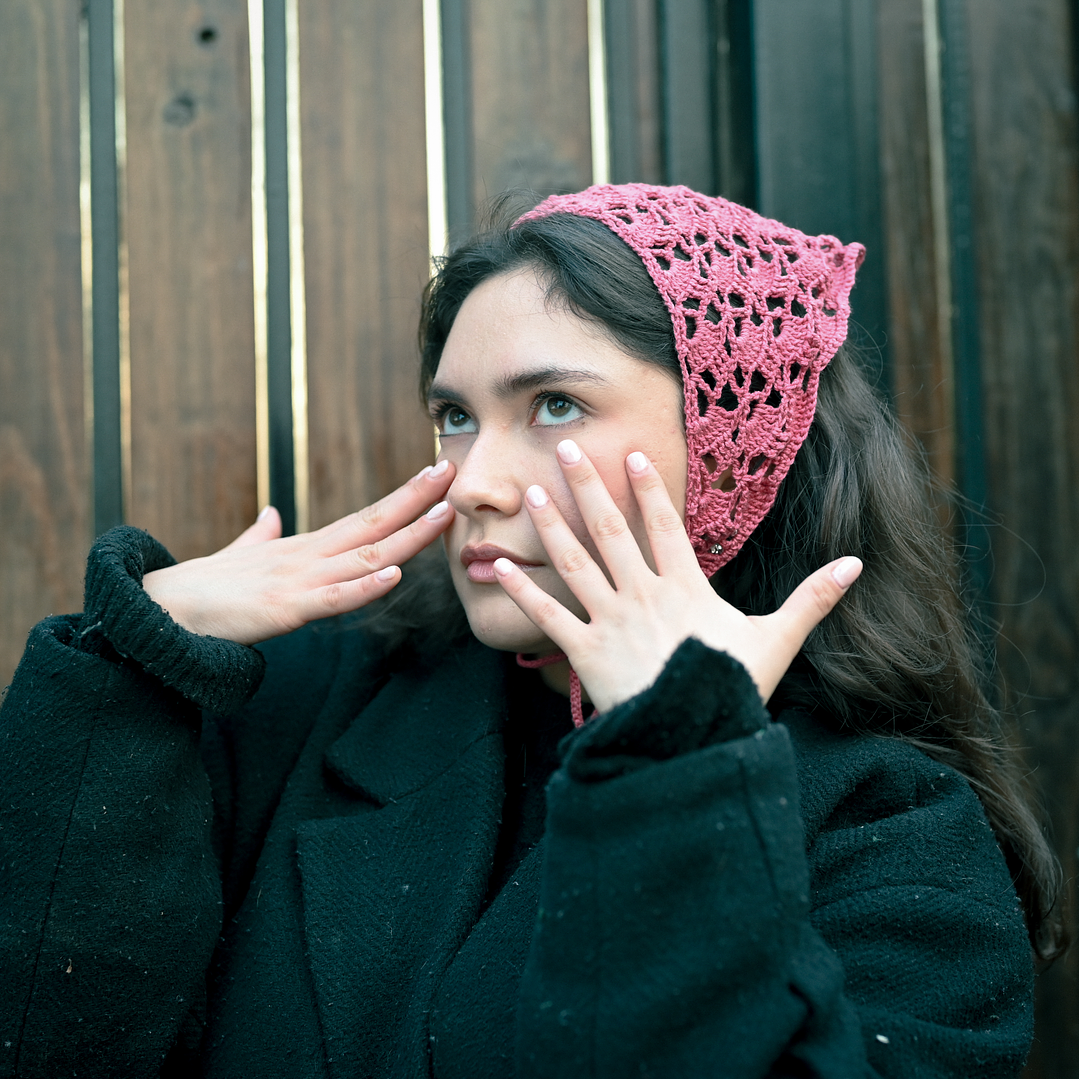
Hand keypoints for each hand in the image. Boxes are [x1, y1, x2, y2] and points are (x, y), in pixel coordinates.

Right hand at [142, 461, 455, 644]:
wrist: (158, 611)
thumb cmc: (204, 588)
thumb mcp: (241, 557)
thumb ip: (260, 537)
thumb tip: (270, 515)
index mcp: (306, 548)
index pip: (365, 518)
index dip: (403, 499)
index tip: (435, 476)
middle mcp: (308, 557)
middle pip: (373, 525)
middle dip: (416, 500)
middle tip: (451, 471)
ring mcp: (297, 581)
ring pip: (365, 557)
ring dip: (408, 537)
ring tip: (443, 515)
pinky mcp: (282, 610)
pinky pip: (331, 600)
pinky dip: (363, 588)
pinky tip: (392, 576)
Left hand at [491, 440, 860, 711]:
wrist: (694, 739)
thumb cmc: (732, 689)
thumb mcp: (776, 641)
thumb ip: (811, 599)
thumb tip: (856, 564)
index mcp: (684, 588)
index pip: (663, 526)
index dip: (647, 487)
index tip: (631, 451)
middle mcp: (641, 595)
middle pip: (609, 531)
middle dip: (587, 486)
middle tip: (563, 447)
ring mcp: (610, 621)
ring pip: (574, 564)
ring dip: (551, 526)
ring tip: (529, 493)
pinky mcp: (584, 653)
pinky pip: (548, 618)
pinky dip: (523, 593)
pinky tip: (499, 567)